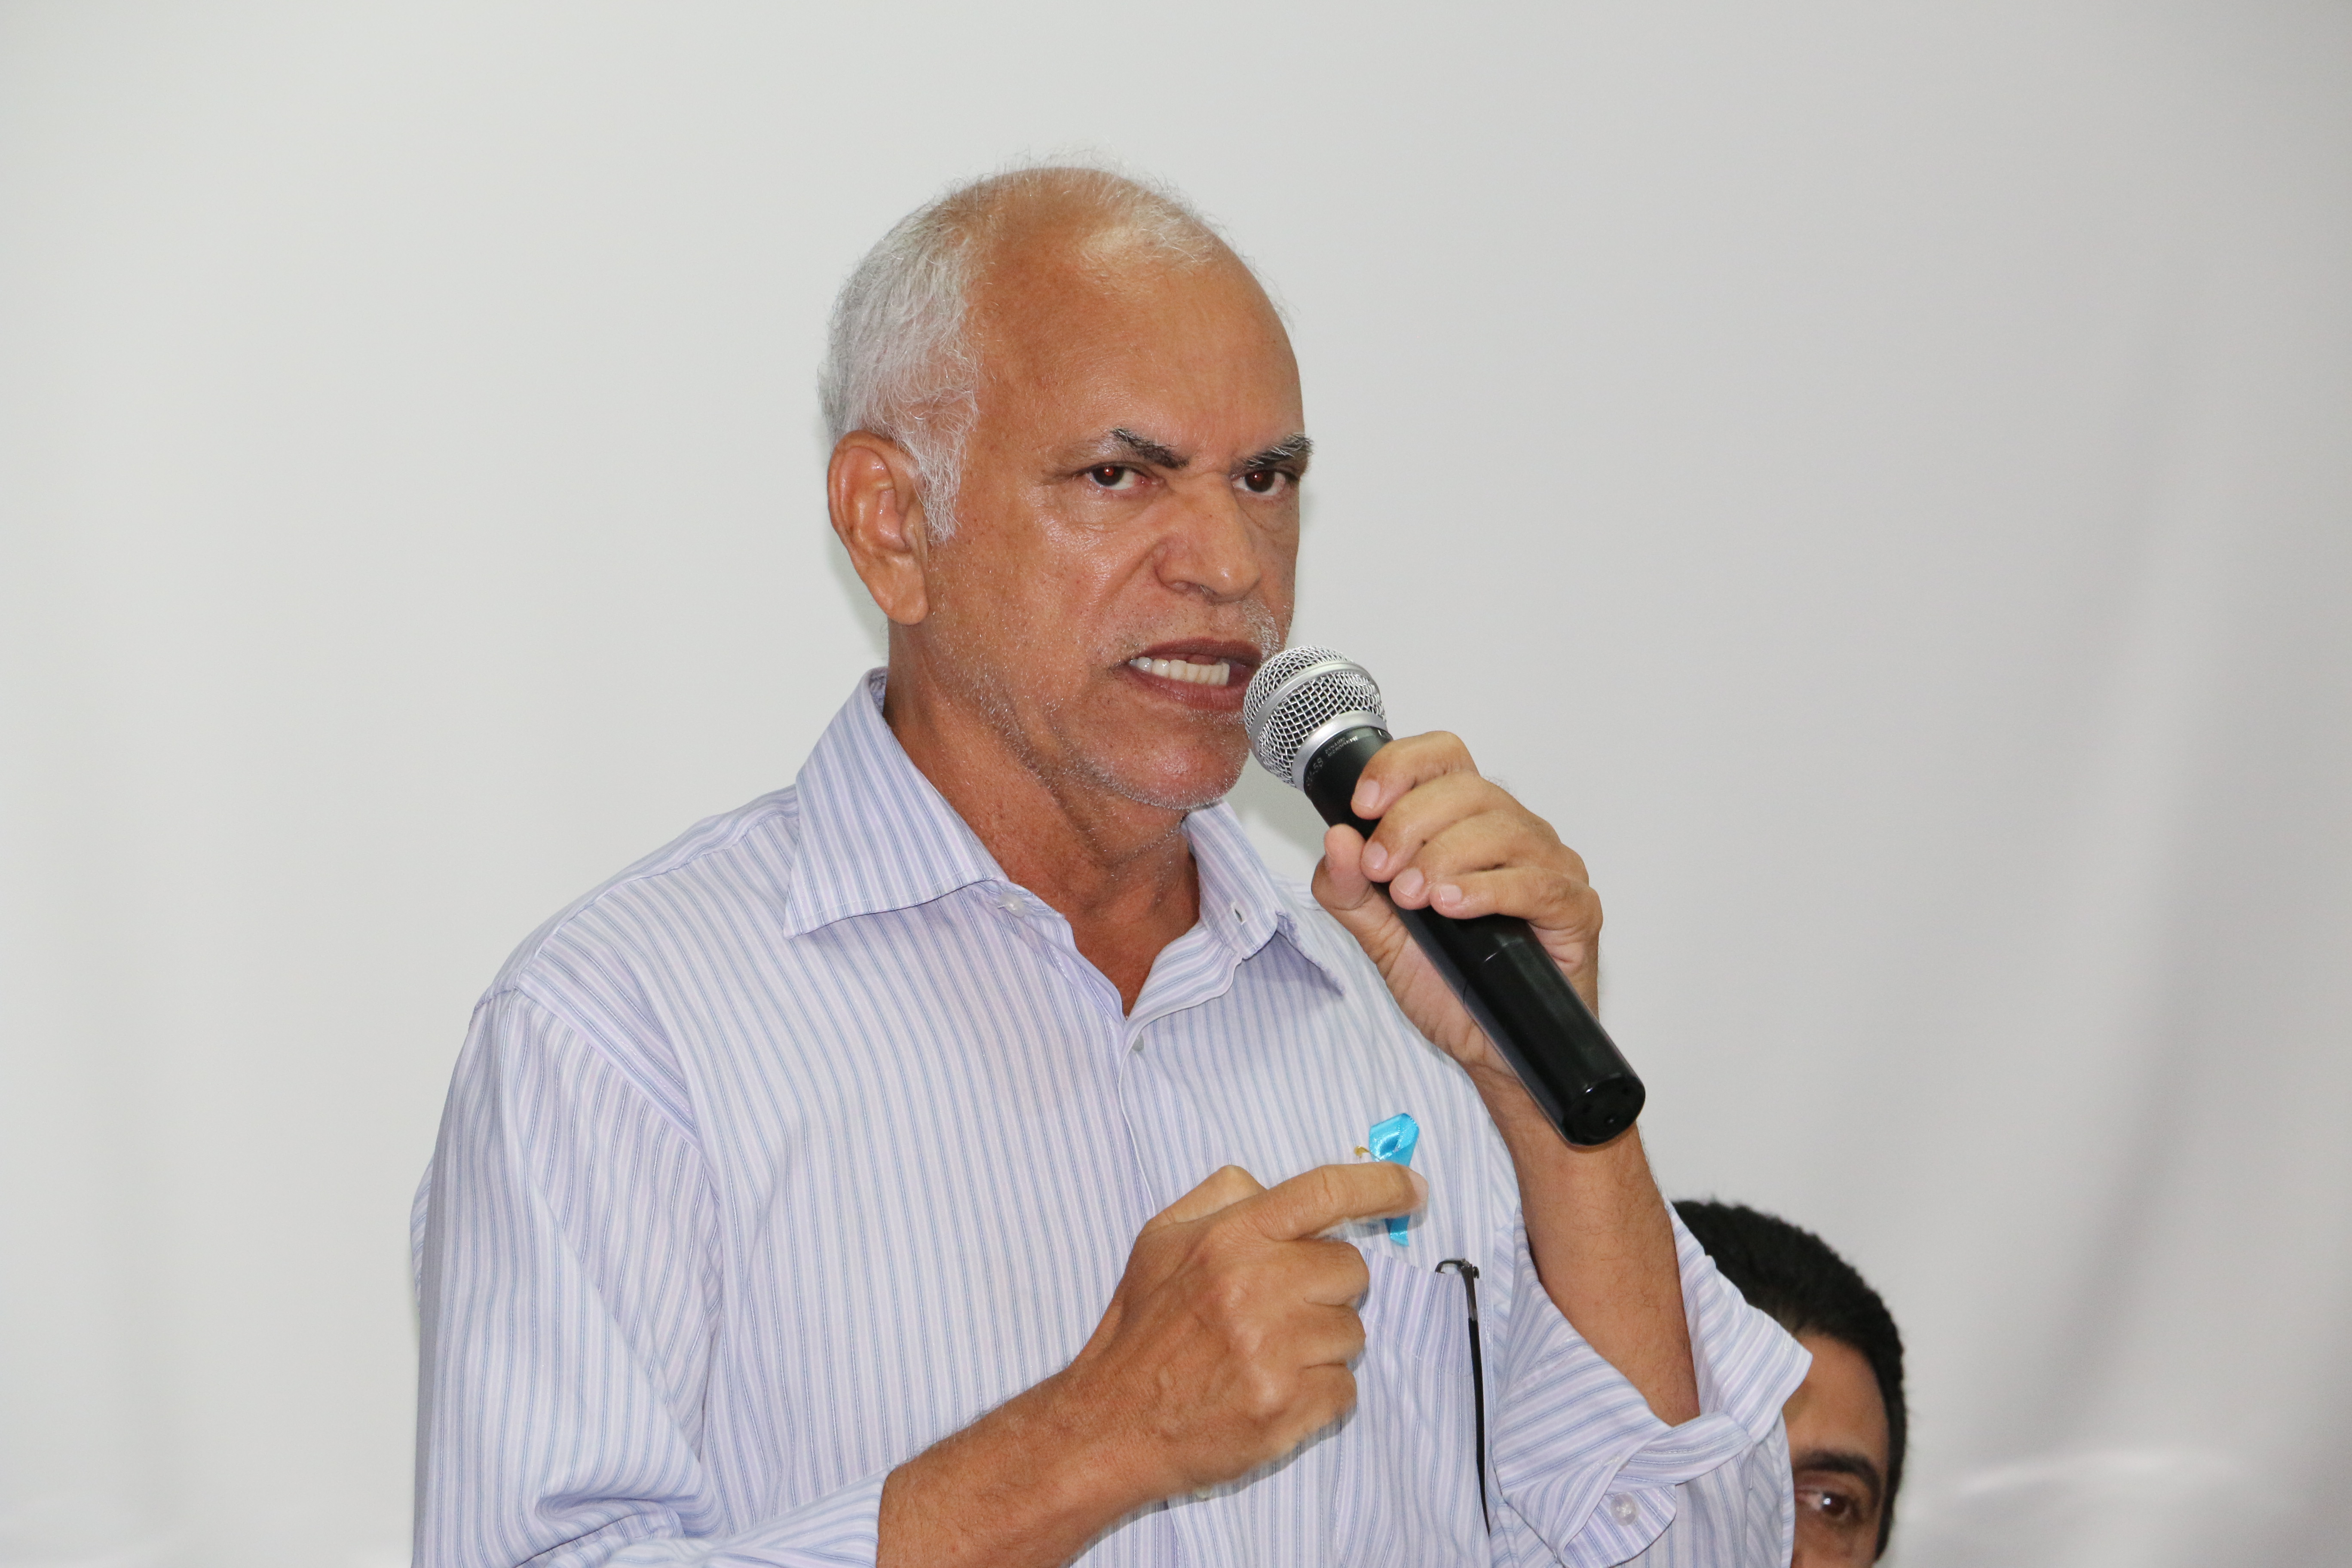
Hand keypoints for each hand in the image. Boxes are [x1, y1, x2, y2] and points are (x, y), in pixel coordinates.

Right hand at [876, 1161, 1423, 1565]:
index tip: (1413, 1188)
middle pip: (1350, 1268)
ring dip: (1320, 1344)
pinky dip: (1318, 1393)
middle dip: (1324, 1287)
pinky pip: (1346, 1388)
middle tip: (1276, 1309)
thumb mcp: (1160, 1240)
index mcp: (1230, 1237)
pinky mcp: (1288, 1406)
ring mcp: (1274, 1350)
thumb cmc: (1142, 1330)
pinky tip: (1271, 1391)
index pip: (1326, 1192)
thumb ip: (1222, 1198)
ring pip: (1352, 1332)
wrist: (1111, 1425)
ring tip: (1264, 1355)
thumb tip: (1274, 1184)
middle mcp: (1256, 1286)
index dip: (1381, 1185)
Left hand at [1311, 732, 1601, 1082]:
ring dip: (1444, 858)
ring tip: (1414, 898)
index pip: (1442, 758)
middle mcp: (1513, 833)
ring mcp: (1551, 866)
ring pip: (1501, 829)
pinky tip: (1452, 906)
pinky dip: (1487, 889)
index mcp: (1466, 823)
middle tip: (1381, 871)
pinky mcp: (1576, 908)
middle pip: (1466, 788)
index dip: (1401, 768)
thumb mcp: (1381, 937)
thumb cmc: (1450, 987)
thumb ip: (1350, 890)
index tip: (1363, 805)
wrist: (1493, 1052)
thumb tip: (1335, 839)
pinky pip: (1536, 881)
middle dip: (1409, 824)